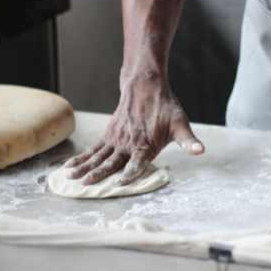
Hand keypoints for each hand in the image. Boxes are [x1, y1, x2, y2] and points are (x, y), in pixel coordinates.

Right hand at [64, 75, 203, 184]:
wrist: (145, 86)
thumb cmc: (165, 108)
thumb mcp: (180, 124)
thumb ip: (188, 141)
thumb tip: (200, 151)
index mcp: (145, 145)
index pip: (136, 164)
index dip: (129, 175)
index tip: (119, 184)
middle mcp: (127, 144)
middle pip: (111, 162)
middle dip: (98, 175)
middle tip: (85, 185)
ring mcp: (115, 139)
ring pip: (97, 156)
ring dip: (84, 167)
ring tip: (70, 178)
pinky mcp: (108, 134)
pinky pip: (93, 149)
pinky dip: (81, 158)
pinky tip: (69, 167)